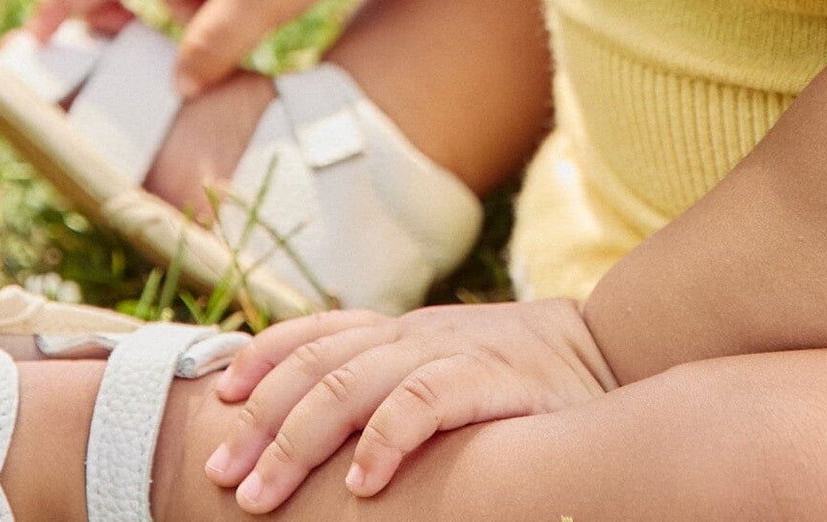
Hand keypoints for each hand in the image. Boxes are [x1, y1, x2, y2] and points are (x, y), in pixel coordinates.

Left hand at [204, 300, 616, 510]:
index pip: (317, 333)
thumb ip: (395, 386)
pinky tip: (361, 482)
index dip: (264, 359)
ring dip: (301, 439)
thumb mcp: (447, 368)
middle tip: (225, 479)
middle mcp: (415, 335)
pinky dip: (387, 438)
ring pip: (356, 383)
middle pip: (320, 367)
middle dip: (264, 422)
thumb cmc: (520, 377)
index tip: (220, 400)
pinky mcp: (489, 380)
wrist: (606, 350)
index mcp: (401, 332)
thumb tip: (329, 436)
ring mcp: (450, 352)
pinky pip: (426, 401)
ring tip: (265, 493)